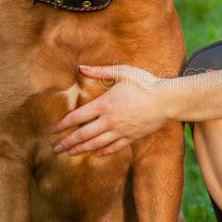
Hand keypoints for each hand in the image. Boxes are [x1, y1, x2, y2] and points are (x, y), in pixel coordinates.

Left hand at [53, 64, 168, 154]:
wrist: (167, 101)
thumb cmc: (146, 83)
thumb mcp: (123, 72)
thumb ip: (100, 71)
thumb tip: (81, 67)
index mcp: (104, 104)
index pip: (78, 117)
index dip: (64, 124)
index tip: (54, 130)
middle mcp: (109, 121)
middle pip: (83, 135)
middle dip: (67, 142)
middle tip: (56, 148)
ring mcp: (120, 131)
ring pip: (96, 144)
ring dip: (81, 150)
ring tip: (70, 154)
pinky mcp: (131, 137)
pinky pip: (113, 147)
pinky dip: (103, 152)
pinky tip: (96, 154)